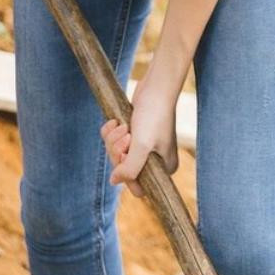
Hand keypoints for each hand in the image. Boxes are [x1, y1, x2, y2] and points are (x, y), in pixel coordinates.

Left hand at [100, 64, 179, 197]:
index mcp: (165, 169)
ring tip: (123, 125)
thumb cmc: (154, 115)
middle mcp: (155, 161)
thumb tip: (114, 181)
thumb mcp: (142, 145)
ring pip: (116, 154)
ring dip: (113, 139)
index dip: (126, 173)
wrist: (155, 87)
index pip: (138, 187)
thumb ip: (130, 168)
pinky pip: (113, 141)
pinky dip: (110, 131)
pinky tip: (116, 121)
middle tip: (126, 134)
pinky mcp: (133, 135)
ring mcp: (143, 148)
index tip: (127, 154)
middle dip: (118, 151)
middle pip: (123, 170)